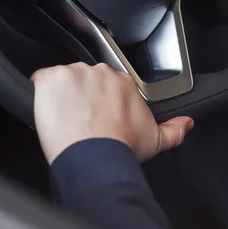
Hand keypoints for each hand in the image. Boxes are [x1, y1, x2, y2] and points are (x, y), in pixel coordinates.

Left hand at [32, 63, 193, 164]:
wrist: (96, 156)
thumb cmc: (122, 148)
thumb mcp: (155, 140)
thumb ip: (174, 130)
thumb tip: (187, 124)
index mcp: (123, 83)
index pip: (106, 86)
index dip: (99, 102)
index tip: (96, 116)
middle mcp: (100, 72)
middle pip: (84, 80)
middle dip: (80, 97)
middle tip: (79, 120)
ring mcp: (74, 73)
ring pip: (63, 81)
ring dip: (61, 96)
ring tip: (64, 120)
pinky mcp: (50, 79)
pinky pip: (40, 81)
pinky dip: (40, 95)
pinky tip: (48, 113)